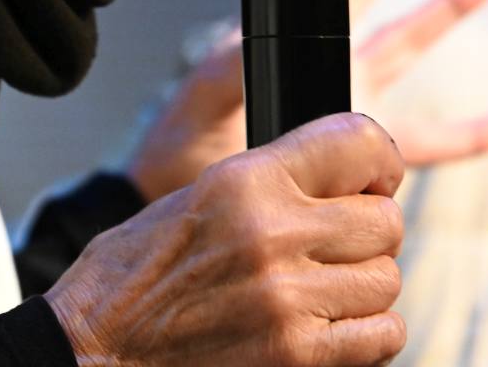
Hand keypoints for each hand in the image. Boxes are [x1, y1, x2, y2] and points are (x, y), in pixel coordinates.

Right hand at [48, 113, 408, 366]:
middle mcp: (273, 233)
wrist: (99, 347)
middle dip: (368, 233)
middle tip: (335, 246)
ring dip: (364, 287)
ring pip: (387, 279)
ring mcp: (288, 299)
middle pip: (384, 221)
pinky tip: (329, 326)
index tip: (375, 179)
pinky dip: (367, 333)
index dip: (380, 163)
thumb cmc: (138, 274)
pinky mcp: (297, 355)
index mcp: (246, 180)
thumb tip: (347, 179)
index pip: (359, 142)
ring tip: (321, 289)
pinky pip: (382, 334)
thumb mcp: (198, 195)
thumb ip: (275, 182)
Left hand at [126, 0, 487, 201]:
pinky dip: (463, 136)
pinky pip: (423, 142)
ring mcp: (349, 94)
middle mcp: (325, 48)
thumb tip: (241, 38)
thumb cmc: (183, 141)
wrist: (187, 198)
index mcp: (288, 22)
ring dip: (446, 9)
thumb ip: (223, 68)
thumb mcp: (202, 96)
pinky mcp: (363, 146)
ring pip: (407, 42)